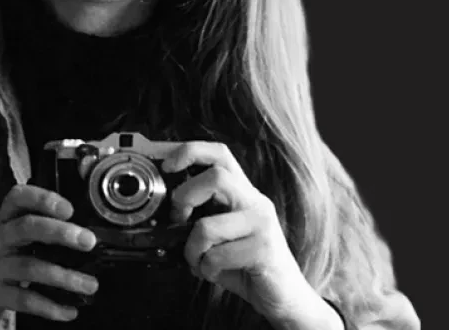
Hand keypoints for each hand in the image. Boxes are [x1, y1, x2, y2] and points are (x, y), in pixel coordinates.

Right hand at [0, 184, 99, 329]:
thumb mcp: (12, 237)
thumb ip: (40, 229)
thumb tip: (85, 234)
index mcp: (5, 220)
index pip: (18, 197)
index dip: (43, 199)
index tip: (69, 209)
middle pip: (26, 228)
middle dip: (60, 233)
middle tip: (88, 241)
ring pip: (30, 268)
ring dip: (65, 277)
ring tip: (90, 285)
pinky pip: (24, 300)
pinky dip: (50, 307)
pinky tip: (69, 311)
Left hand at [162, 142, 325, 325]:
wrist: (285, 296)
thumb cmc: (246, 264)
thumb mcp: (220, 234)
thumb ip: (199, 217)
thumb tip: (163, 211)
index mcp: (242, 192)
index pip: (220, 154)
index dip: (190, 152)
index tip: (168, 166)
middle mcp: (255, 201)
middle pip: (216, 176)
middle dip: (185, 197)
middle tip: (179, 219)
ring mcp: (262, 223)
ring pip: (208, 225)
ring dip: (192, 249)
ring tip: (199, 260)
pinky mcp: (264, 250)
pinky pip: (217, 256)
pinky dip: (206, 269)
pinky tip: (215, 273)